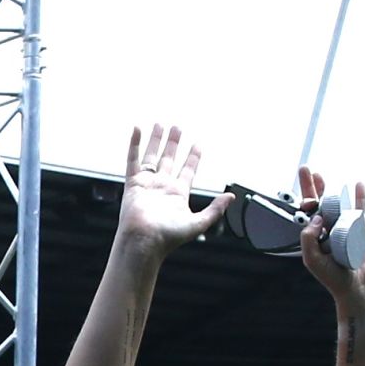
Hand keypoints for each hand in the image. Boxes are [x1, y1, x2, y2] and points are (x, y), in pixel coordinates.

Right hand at [112, 119, 232, 258]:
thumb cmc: (168, 237)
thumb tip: (231, 197)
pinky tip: (137, 129)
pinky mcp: (133, 183)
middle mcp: (162, 187)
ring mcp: (147, 184)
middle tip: (177, 128)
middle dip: (174, 144)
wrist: (144, 241)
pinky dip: (135, 144)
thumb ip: (215, 209)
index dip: (193, 158)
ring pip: (152, 156)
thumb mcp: (199, 223)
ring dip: (156, 140)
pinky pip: (133, 159)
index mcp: (177, 195)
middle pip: (169, 159)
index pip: (187, 171)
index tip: (197, 144)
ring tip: (160, 124)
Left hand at [294, 166, 364, 321]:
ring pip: (337, 204)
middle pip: (318, 204)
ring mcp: (344, 228)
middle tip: (305, 170)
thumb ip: (308, 238)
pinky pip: (359, 209)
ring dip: (330, 189)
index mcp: (314, 237)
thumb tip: (316, 217)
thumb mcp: (312, 259)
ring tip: (323, 176)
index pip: (305, 215)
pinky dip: (359, 197)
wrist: (359, 287)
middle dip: (311, 187)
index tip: (302, 197)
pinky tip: (358, 184)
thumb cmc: (334, 277)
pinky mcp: (360, 229)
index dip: (302, 203)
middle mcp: (327, 231)